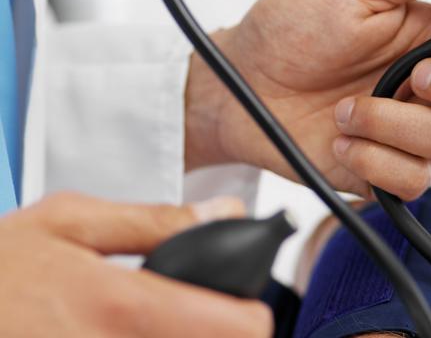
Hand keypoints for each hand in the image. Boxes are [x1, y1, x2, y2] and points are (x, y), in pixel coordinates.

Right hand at [0, 193, 271, 337]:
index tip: (245, 305)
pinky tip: (126, 335)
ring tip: (160, 322)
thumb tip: (225, 212)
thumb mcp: (70, 220)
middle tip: (196, 311)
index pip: (235, 330)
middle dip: (216, 332)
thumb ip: (156, 220)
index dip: (253, 316)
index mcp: (123, 305)